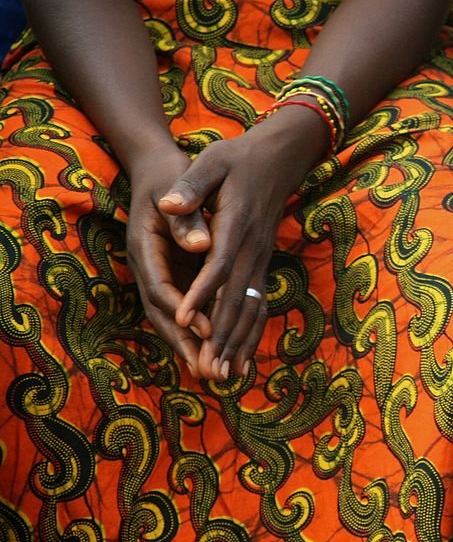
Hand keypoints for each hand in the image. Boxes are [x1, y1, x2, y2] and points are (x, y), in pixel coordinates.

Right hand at [126, 149, 211, 374]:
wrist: (159, 168)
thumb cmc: (170, 175)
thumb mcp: (176, 187)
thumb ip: (187, 220)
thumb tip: (200, 245)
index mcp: (145, 246)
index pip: (159, 287)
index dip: (181, 310)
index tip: (203, 328)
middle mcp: (148, 265)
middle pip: (161, 313)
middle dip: (184, 343)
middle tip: (207, 370)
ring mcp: (160, 272)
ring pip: (171, 317)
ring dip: (190, 345)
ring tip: (213, 373)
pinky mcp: (175, 274)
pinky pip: (185, 309)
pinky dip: (199, 331)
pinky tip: (218, 350)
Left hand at [158, 105, 327, 381]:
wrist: (281, 158)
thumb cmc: (239, 158)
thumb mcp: (212, 161)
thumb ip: (190, 185)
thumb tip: (166, 203)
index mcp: (237, 225)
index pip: (218, 265)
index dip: (202, 293)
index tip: (186, 319)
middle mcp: (253, 248)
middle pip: (237, 297)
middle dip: (221, 335)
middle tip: (208, 368)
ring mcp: (262, 259)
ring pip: (250, 307)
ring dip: (238, 343)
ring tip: (225, 375)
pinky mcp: (263, 264)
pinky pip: (259, 305)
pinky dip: (251, 334)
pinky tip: (244, 359)